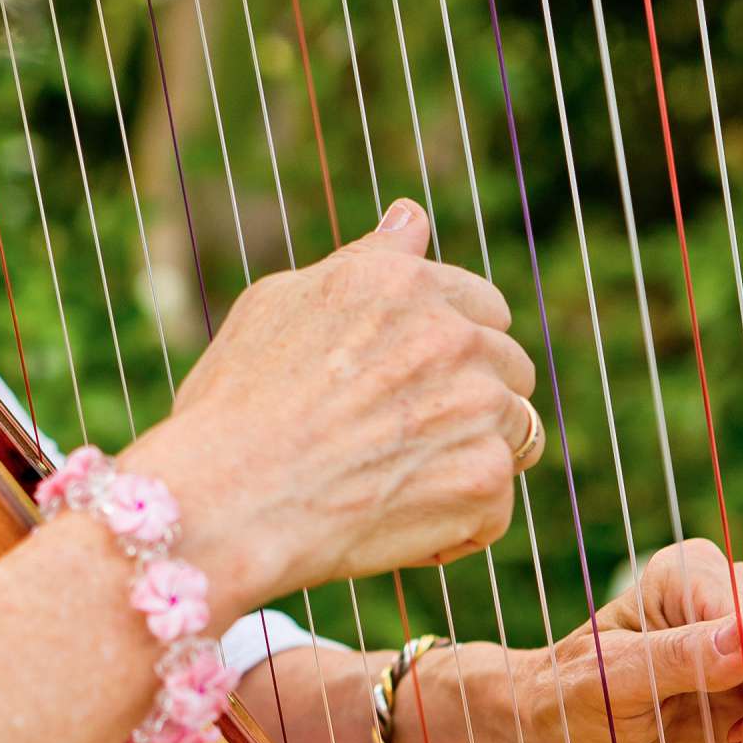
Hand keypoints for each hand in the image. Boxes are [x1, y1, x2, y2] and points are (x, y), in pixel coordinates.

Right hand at [124, 200, 536, 617]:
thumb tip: (412, 218)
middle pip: (509, 368)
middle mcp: (453, 337)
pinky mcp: (483, 480)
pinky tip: (395, 524)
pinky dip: (456, 524)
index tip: (412, 383)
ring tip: (401, 482)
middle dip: (471, 399)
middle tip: (399, 439)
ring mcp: (477, 408)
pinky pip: (494, 507)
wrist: (226, 500)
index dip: (451, 347)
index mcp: (407, 284)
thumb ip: (364, 261)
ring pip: (516, 434)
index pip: (482, 307)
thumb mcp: (279, 303)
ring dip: (472, 456)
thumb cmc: (233, 405)